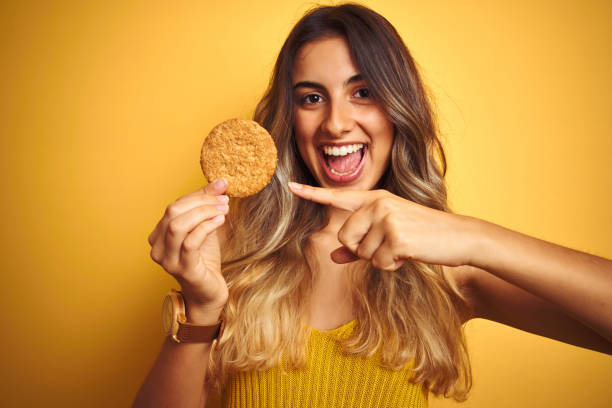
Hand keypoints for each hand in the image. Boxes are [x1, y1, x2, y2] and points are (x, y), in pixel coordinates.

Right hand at [148, 178, 229, 309]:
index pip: (174, 206)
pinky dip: (205, 227)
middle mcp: (157, 247)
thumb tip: (221, 183)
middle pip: (173, 213)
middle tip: (223, 200)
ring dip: (203, 213)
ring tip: (223, 210)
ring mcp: (167, 259)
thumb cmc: (205, 260)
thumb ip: (207, 206)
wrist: (209, 292)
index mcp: (158, 235)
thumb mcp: (205, 228)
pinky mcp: (182, 269)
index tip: (221, 188)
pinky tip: (220, 221)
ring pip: (178, 226)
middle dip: (201, 202)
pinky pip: (190, 242)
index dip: (198, 195)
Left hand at [288, 182, 477, 270]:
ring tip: (402, 248)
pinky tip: (408, 254)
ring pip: (361, 253)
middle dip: (362, 251)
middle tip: (387, 246)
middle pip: (344, 237)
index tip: (290, 186)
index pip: (338, 196)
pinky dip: (392, 265)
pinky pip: (378, 263)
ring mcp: (387, 217)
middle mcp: (378, 203)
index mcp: (374, 198)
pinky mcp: (396, 235)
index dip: (312, 193)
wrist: (458, 237)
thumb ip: (358, 245)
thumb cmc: (422, 236)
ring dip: (380, 259)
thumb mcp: (389, 235)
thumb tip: (332, 257)